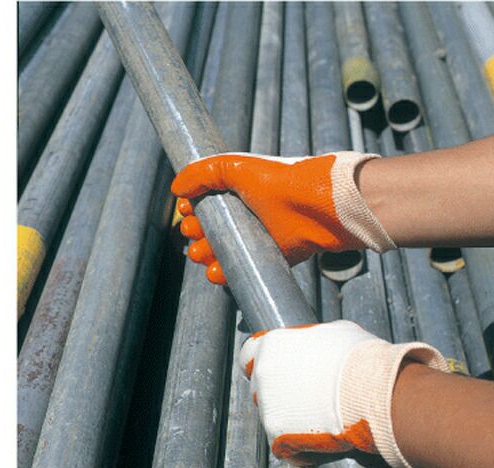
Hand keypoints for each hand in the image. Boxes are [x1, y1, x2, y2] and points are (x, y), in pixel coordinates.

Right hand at [171, 152, 394, 283]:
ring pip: (224, 252)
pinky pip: (245, 268)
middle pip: (211, 230)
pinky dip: (228, 274)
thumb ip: (202, 172)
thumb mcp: (235, 167)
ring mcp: (259, 236)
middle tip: (194, 233)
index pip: (206, 203)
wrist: (317, 205)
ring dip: (207, 256)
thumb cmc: (280, 181)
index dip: (192, 210)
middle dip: (196, 234)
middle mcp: (247, 214)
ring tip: (202, 255)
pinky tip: (218, 273)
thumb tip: (176, 188)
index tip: (187, 212)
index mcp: (238, 191)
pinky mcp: (272, 256)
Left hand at [239, 320, 448, 467]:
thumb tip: (319, 344)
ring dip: (291, 422)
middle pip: (260, 388)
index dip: (265, 363)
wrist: (372, 391)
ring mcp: (267, 406)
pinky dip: (300, 450)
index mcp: (272, 345)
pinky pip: (285, 447)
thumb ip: (315, 340)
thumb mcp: (337, 333)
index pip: (249, 354)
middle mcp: (263, 374)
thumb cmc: (359, 359)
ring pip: (272, 418)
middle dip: (278, 395)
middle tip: (306, 401)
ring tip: (321, 423)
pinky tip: (322, 447)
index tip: (280, 372)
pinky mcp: (277, 435)